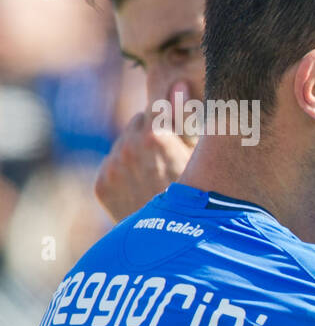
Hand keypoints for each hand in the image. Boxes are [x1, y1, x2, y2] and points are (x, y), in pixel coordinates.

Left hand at [95, 86, 196, 220]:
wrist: (175, 241)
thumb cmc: (201, 198)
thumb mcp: (201, 156)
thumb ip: (187, 118)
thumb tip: (177, 84)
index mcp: (155, 136)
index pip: (158, 106)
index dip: (173, 120)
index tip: (181, 136)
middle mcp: (127, 148)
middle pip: (139, 122)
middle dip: (152, 133)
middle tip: (171, 159)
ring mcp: (111, 167)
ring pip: (124, 143)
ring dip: (137, 151)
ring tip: (157, 176)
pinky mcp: (101, 184)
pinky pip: (112, 164)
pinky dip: (124, 171)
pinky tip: (142, 188)